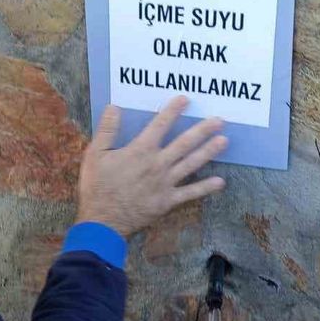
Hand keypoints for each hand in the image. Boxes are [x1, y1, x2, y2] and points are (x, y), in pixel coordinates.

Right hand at [75, 96, 227, 237]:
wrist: (102, 221)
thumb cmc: (97, 186)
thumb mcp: (95, 154)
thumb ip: (107, 130)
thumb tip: (113, 107)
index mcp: (140, 151)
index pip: (160, 125)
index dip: (173, 111)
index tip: (185, 99)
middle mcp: (157, 164)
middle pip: (184, 143)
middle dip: (202, 130)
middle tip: (219, 120)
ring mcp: (165, 183)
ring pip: (191, 164)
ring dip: (208, 152)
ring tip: (224, 141)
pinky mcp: (168, 200)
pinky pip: (190, 193)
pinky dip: (205, 188)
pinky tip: (220, 182)